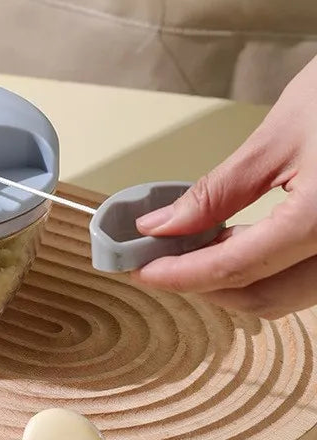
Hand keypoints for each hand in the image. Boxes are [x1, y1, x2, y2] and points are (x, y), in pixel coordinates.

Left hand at [132, 56, 316, 318]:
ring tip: (186, 246)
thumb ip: (216, 193)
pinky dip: (263, 268)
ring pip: (287, 294)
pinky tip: (231, 241)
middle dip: (203, 283)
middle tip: (156, 258)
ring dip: (232, 279)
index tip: (139, 267)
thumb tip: (160, 227)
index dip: (180, 274)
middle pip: (265, 298)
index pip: (238, 268)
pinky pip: (306, 276)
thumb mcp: (275, 141)